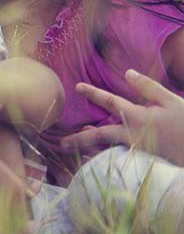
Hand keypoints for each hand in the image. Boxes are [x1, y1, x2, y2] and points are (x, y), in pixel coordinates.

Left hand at [60, 70, 183, 165]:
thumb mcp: (171, 100)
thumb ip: (149, 87)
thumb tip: (128, 72)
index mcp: (138, 116)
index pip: (110, 102)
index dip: (93, 93)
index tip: (76, 87)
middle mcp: (133, 134)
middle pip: (100, 135)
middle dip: (79, 139)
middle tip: (61, 143)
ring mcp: (138, 150)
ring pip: (108, 150)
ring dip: (91, 150)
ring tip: (75, 149)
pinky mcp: (144, 161)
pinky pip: (119, 160)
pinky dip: (106, 158)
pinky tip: (97, 159)